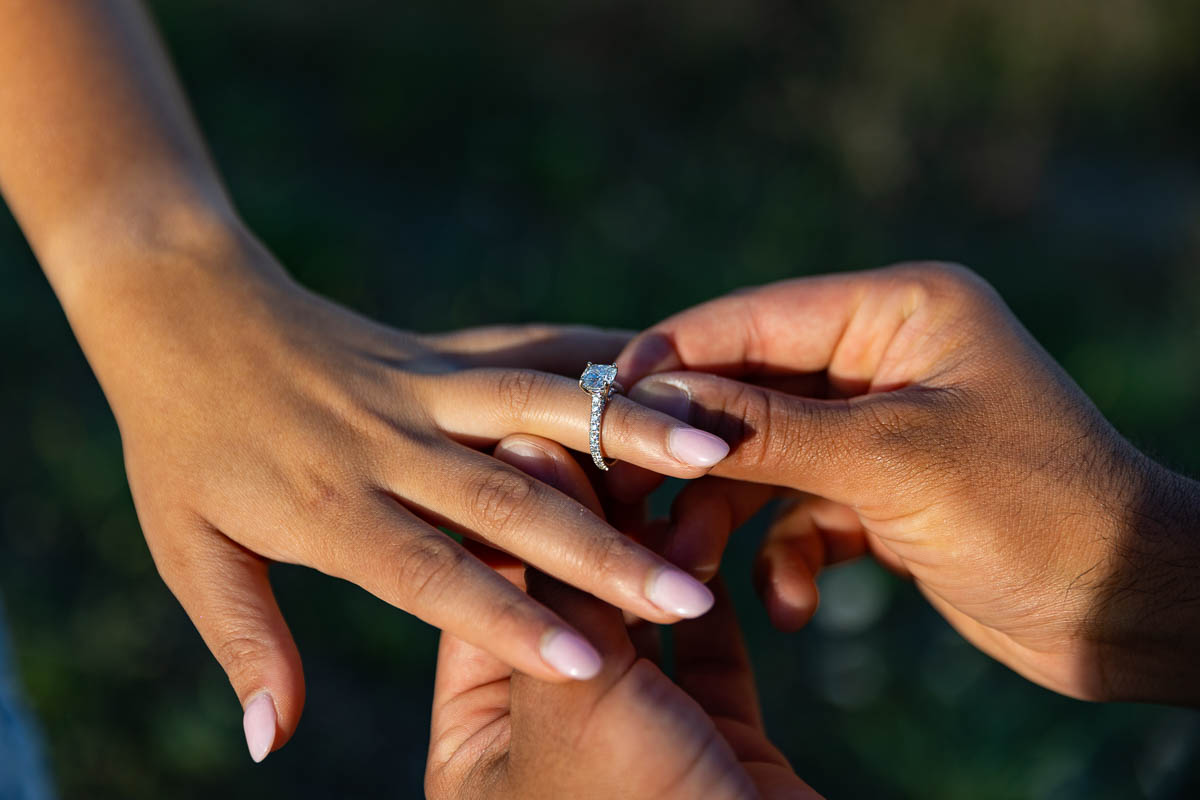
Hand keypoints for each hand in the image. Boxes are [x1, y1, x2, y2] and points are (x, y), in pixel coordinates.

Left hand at [69, 227, 728, 759]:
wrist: (179, 306)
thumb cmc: (181, 444)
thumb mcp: (188, 551)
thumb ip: (245, 642)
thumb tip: (272, 743)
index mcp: (328, 507)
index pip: (430, 573)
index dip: (508, 622)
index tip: (590, 664)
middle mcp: (387, 444)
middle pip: (507, 500)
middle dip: (603, 551)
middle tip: (686, 593)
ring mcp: (420, 386)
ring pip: (537, 407)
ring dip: (624, 431)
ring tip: (711, 451)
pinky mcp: (442, 347)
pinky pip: (530, 347)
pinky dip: (602, 355)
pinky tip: (673, 364)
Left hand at [427, 435, 818, 799]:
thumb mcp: (573, 698)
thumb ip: (550, 575)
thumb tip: (520, 447)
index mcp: (475, 740)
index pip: (480, 591)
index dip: (517, 504)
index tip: (551, 419)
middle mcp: (548, 734)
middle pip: (565, 595)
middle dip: (598, 514)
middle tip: (625, 425)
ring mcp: (634, 739)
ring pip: (641, 616)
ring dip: (662, 547)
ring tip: (681, 464)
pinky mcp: (714, 743)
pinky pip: (709, 651)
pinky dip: (716, 592)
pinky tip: (721, 522)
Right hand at [616, 262, 1199, 704]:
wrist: (1128, 609)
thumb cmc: (1035, 513)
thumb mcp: (890, 463)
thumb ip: (768, 430)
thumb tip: (657, 402)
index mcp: (898, 311)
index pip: (755, 319)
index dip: (673, 357)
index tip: (601, 403)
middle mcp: (882, 358)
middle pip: (749, 392)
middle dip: (695, 456)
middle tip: (631, 504)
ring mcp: (879, 427)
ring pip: (766, 458)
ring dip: (728, 517)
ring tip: (691, 572)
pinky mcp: (880, 490)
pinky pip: (802, 512)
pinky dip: (787, 558)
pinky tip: (791, 607)